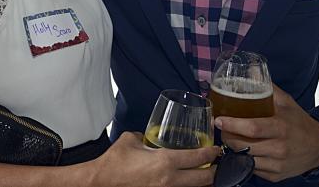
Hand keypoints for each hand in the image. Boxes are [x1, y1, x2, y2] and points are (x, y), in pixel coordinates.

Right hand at [89, 131, 218, 186]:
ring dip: (202, 182)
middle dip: (214, 171)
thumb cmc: (115, 162)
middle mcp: (170, 179)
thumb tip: (148, 136)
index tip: (216, 149)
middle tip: (215, 164)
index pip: (198, 158)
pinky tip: (185, 181)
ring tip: (203, 174)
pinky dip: (187, 186)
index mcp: (165, 161)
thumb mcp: (131, 139)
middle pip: (205, 179)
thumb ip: (144, 136)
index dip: (211, 153)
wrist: (102, 182)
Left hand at [215, 85, 318, 182]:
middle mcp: (279, 148)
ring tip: (231, 137)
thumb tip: (251, 71)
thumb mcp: (287, 102)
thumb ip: (268, 88)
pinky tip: (244, 150)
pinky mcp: (275, 176)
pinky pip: (252, 169)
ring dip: (233, 149)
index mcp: (281, 127)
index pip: (251, 128)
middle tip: (222, 127)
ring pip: (245, 159)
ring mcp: (277, 164)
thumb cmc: (299, 122)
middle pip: (243, 145)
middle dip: (227, 136)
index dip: (232, 124)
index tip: (219, 119)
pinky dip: (244, 159)